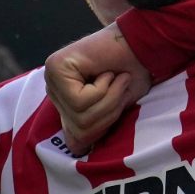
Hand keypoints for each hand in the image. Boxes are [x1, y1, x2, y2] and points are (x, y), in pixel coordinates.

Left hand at [45, 24, 151, 154]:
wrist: (143, 44)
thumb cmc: (133, 73)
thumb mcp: (114, 110)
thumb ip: (92, 128)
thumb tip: (74, 149)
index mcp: (65, 100)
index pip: (75, 138)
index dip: (103, 127)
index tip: (117, 103)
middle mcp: (53, 88)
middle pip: (79, 128)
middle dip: (108, 111)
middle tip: (119, 86)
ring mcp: (52, 77)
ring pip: (80, 115)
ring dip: (108, 98)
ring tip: (115, 77)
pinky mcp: (56, 68)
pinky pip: (80, 101)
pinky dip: (103, 89)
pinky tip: (107, 72)